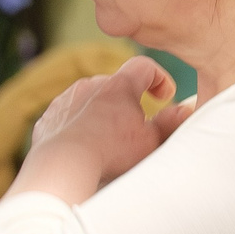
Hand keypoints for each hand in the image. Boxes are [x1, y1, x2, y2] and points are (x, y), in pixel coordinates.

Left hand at [12, 57, 194, 205]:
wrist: (63, 166)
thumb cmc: (112, 153)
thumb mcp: (150, 141)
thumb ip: (170, 123)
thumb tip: (186, 110)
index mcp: (119, 85)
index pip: (144, 66)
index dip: (159, 79)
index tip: (164, 97)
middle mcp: (90, 85)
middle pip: (115, 85)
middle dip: (128, 101)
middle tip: (136, 127)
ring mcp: (65, 100)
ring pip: (89, 100)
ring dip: (101, 114)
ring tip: (108, 142)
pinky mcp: (48, 118)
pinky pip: (67, 117)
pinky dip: (77, 127)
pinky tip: (83, 148)